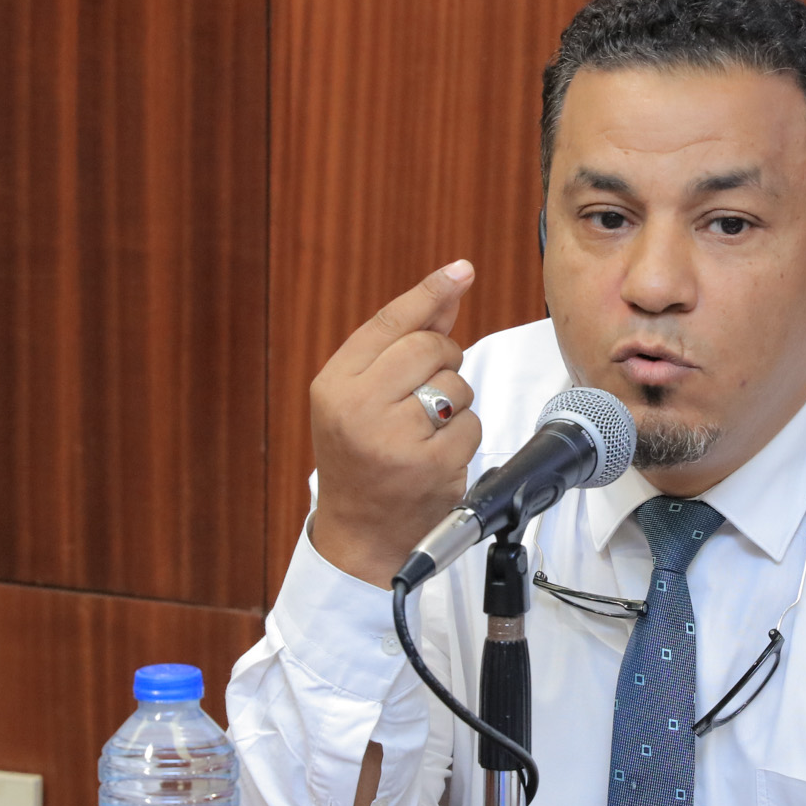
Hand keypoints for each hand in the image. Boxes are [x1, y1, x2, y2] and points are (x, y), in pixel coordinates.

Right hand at [308, 261, 480, 586]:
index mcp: (334, 386)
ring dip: (455, 405)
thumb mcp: (359, 398)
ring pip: (457, 386)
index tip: (461, 270)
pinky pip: (471, 425)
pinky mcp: (431, 466)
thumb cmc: (360, 458)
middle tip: (427, 390)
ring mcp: (395, 439)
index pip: (390, 323)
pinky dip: (463, 438)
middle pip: (430, 348)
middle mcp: (359, 408)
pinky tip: (437, 457)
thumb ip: (400, 344)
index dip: (429, 293)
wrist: (360, 534)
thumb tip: (451, 287)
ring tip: (424, 432)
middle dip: (443, 361)